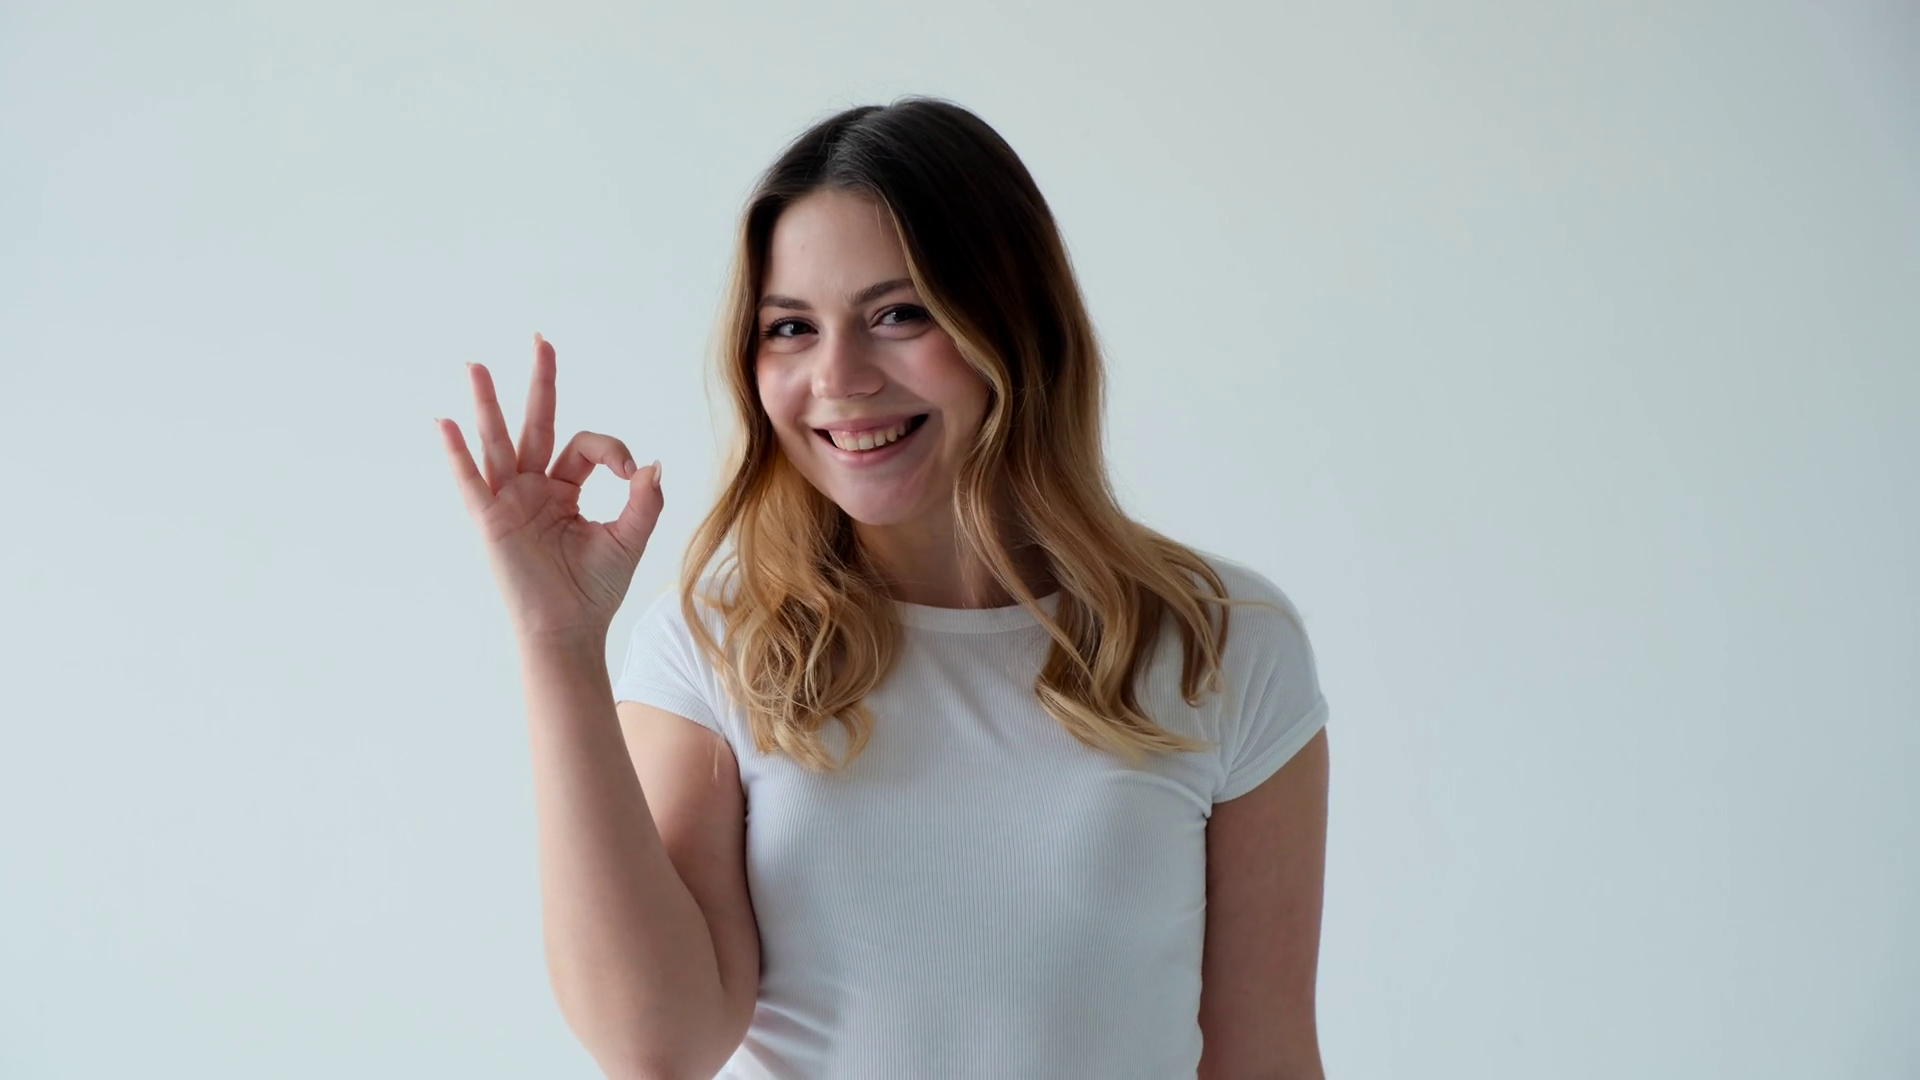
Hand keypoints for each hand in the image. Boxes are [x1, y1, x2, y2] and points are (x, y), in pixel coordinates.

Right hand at [435, 333, 663, 643]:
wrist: (569, 631)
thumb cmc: (594, 591)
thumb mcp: (628, 539)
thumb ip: (645, 501)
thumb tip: (651, 463)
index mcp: (565, 490)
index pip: (586, 448)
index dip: (613, 452)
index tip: (633, 477)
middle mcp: (533, 488)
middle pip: (536, 424)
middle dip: (540, 383)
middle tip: (541, 339)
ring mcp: (509, 501)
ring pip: (499, 442)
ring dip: (488, 404)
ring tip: (476, 365)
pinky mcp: (491, 520)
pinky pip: (471, 481)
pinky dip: (457, 454)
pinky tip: (446, 424)